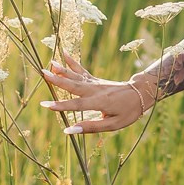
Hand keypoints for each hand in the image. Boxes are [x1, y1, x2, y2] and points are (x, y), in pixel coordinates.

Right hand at [38, 52, 154, 134]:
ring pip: (76, 76)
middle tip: (43, 73)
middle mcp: (95, 90)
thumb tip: (69, 130)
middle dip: (58, 80)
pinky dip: (72, 62)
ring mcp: (95, 83)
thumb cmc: (128, 112)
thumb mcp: (113, 124)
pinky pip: (81, 71)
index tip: (46, 105)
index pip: (77, 105)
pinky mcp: (95, 80)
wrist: (140, 94)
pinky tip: (64, 54)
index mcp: (99, 103)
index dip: (61, 106)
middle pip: (74, 85)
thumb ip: (91, 127)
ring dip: (63, 69)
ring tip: (50, 62)